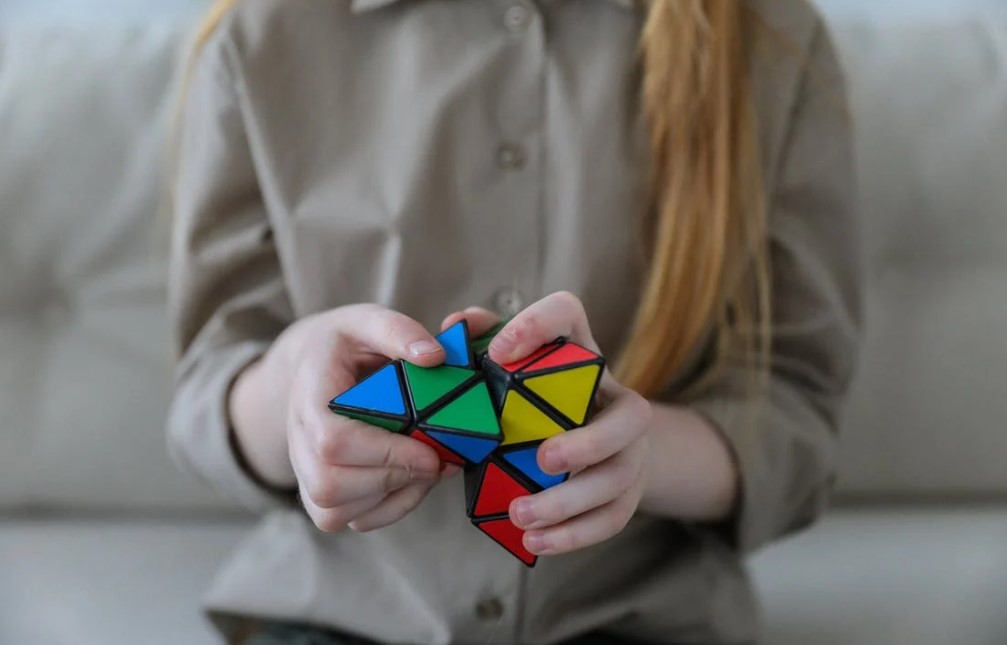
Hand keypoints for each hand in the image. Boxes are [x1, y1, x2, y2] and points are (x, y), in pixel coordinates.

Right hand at [232, 304, 456, 532]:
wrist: (313, 366)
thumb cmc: (345, 345)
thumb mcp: (367, 320)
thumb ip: (398, 331)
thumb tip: (433, 356)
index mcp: (308, 395)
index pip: (332, 440)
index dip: (384, 453)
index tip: (429, 450)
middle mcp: (298, 438)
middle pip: (329, 484)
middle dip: (392, 478)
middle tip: (436, 460)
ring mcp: (305, 471)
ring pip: (335, 511)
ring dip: (393, 496)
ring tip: (428, 468)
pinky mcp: (321, 494)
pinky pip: (350, 520)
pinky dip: (390, 510)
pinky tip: (413, 482)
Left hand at [443, 292, 652, 556]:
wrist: (592, 443)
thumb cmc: (536, 401)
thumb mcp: (510, 372)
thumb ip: (481, 345)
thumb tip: (454, 325)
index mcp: (579, 353)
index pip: (568, 313)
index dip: (537, 325)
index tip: (500, 352)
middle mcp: (614, 396)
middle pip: (630, 415)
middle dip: (589, 441)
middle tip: (543, 460)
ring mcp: (629, 448)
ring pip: (619, 475)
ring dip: (571, 500)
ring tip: (521, 516)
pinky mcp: (627, 491)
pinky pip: (613, 516)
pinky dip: (575, 534)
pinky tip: (535, 541)